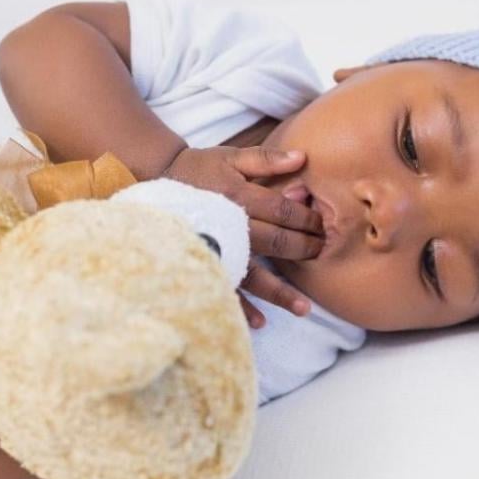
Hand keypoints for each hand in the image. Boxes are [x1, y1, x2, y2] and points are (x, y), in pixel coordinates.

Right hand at [164, 146, 323, 326]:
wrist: (156, 184)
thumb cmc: (199, 169)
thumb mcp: (230, 157)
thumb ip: (266, 159)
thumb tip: (302, 158)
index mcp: (239, 197)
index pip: (283, 212)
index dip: (307, 219)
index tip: (322, 225)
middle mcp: (231, 226)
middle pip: (276, 242)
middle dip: (304, 249)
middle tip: (322, 252)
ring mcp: (218, 249)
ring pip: (254, 275)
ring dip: (280, 292)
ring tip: (304, 308)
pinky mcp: (206, 265)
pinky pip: (225, 289)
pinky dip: (241, 307)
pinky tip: (260, 321)